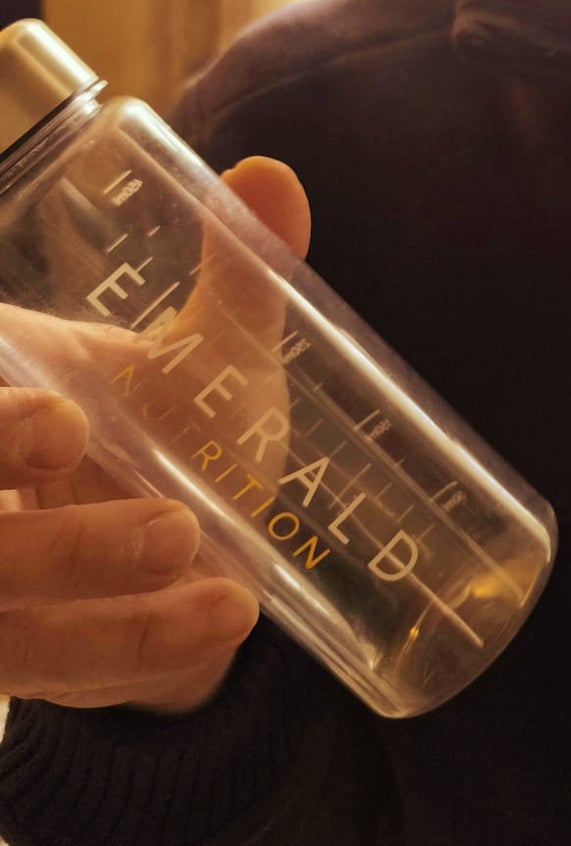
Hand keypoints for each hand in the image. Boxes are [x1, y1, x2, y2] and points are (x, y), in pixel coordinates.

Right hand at [0, 157, 309, 718]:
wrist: (199, 539)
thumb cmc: (185, 421)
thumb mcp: (209, 349)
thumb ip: (238, 268)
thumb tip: (269, 176)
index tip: (66, 421)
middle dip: (48, 542)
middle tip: (166, 519)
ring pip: (4, 625)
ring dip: (95, 606)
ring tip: (207, 569)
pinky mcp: (31, 657)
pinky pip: (62, 669)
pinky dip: (139, 648)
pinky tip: (223, 618)